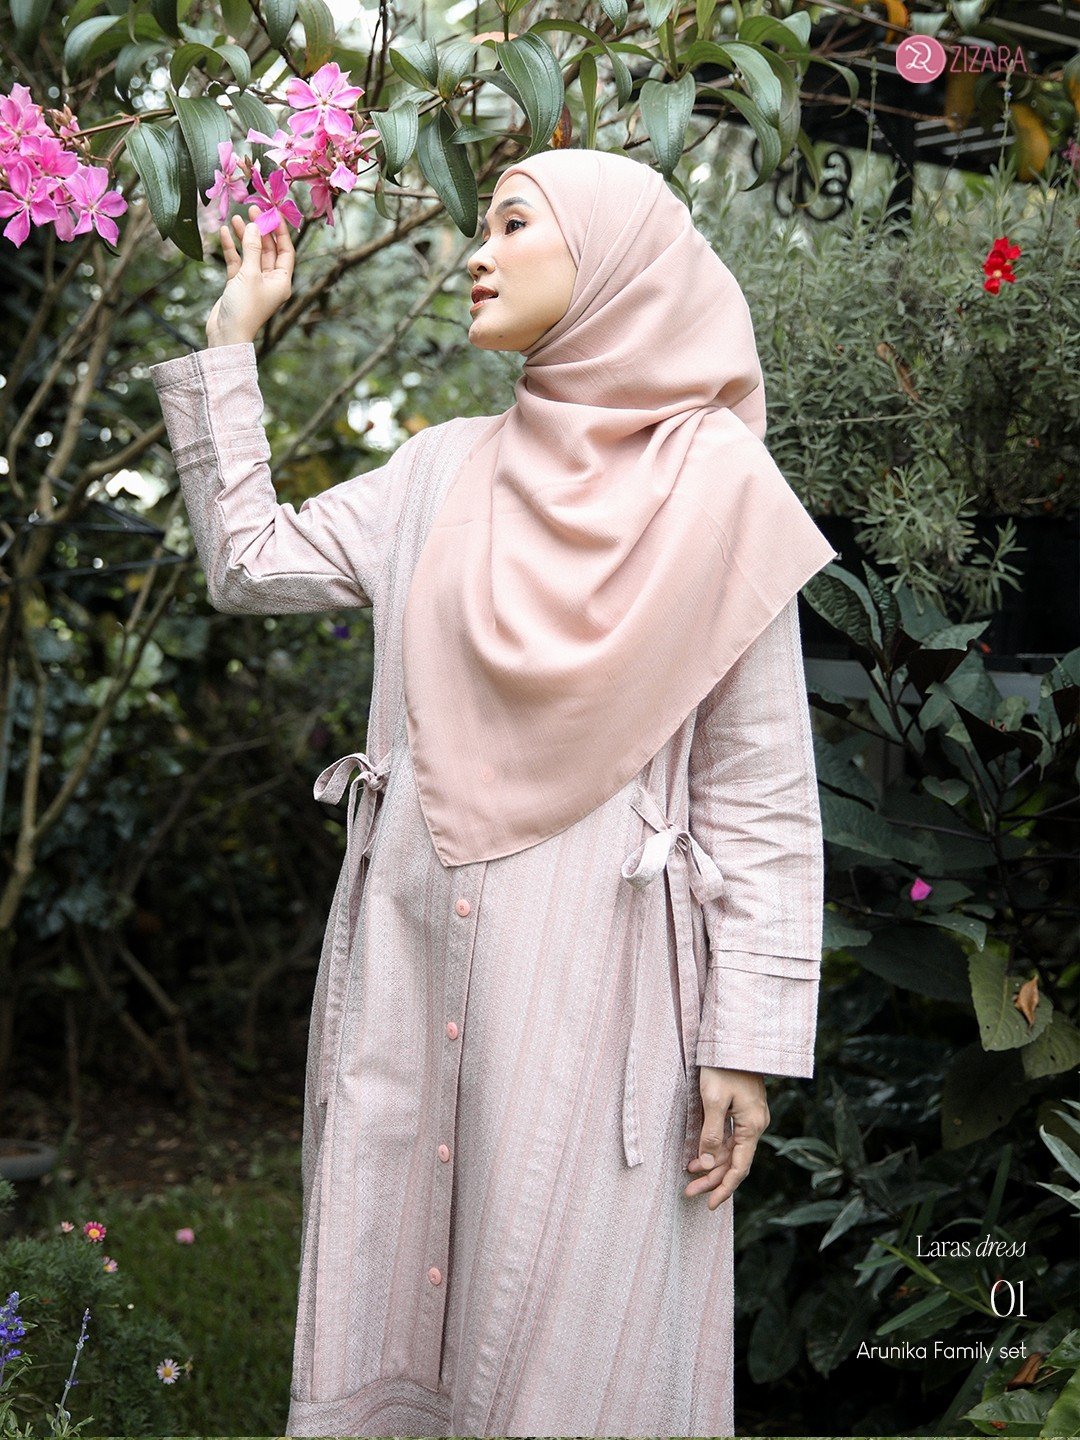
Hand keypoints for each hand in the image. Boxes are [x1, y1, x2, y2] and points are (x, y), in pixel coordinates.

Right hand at [205, 203, 294, 346]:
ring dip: (244, 236)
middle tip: (252, 208)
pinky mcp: (238, 284)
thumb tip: (255, 226)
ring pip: (251, 253)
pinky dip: (232, 248)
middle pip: (268, 249)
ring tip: (236, 218)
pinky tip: (226, 232)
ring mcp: (254, 282)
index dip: (280, 231)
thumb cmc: (244, 307)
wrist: (226, 334)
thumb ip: (252, 249)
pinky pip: (237, 261)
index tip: (272, 212)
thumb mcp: (250, 274)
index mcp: (282, 281)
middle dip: (260, 230)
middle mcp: (271, 280)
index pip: (286, 250)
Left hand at [685, 1067, 769, 1209]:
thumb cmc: (723, 1067)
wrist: (734, 1039)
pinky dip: (714, 1149)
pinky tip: (698, 1157)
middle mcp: (754, 1124)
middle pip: (734, 1161)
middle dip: (712, 1179)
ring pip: (730, 1151)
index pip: (740, 1166)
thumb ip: (711, 1134)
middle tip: (689, 1193)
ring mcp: (749, 1117)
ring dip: (711, 1165)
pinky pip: (729, 1138)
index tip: (709, 1204)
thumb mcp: (713, 1100)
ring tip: (690, 1178)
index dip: (724, 1187)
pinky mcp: (741, 1110)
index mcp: (752, 1125)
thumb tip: (706, 1164)